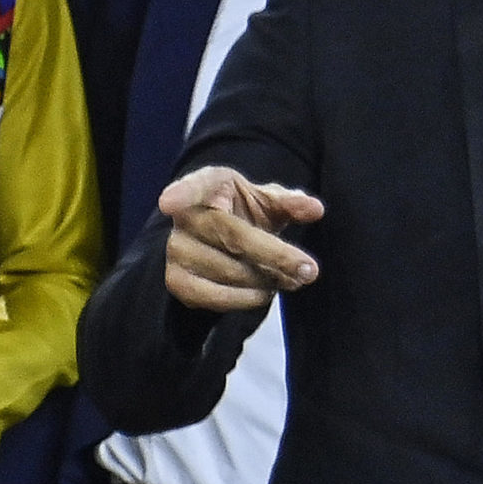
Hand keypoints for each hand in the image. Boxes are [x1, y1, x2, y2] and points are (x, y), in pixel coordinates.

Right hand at [157, 167, 323, 312]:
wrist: (222, 244)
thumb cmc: (246, 214)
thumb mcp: (269, 202)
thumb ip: (290, 203)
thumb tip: (314, 208)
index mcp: (209, 185)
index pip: (193, 186)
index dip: (181, 193)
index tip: (168, 203)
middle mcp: (185, 216)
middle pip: (231, 236)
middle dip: (274, 255)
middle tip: (309, 270)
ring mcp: (176, 249)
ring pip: (227, 270)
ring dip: (265, 279)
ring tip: (289, 280)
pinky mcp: (176, 281)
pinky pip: (213, 297)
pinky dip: (244, 299)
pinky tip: (264, 292)